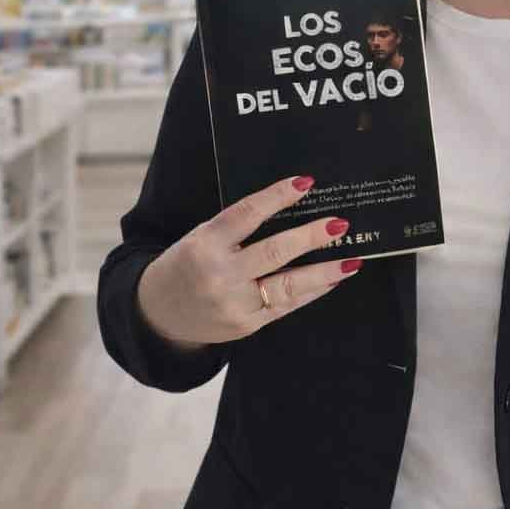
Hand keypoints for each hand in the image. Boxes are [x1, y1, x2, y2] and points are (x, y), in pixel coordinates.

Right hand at [136, 175, 360, 349]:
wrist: (158, 314)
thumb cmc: (186, 266)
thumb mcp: (201, 238)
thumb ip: (236, 227)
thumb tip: (290, 207)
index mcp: (205, 243)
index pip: (247, 213)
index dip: (278, 196)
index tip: (305, 183)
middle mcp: (220, 273)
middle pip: (274, 251)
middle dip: (311, 237)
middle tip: (339, 224)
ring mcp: (234, 303)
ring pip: (287, 285)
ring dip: (324, 272)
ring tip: (351, 260)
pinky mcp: (246, 325)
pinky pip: (287, 306)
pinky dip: (312, 292)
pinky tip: (332, 280)